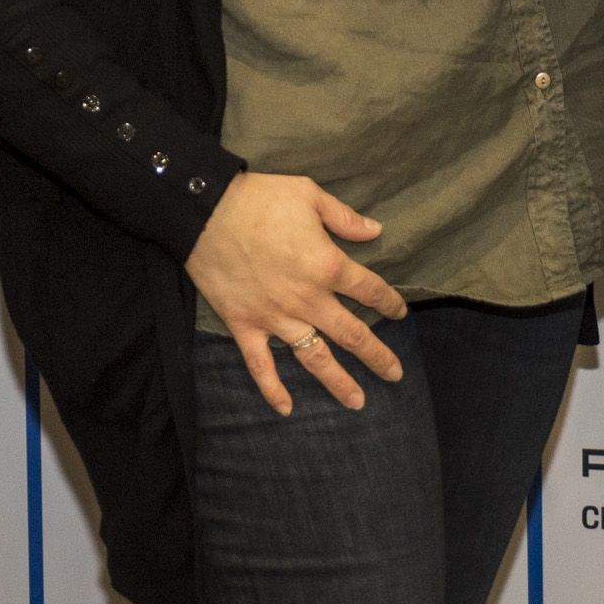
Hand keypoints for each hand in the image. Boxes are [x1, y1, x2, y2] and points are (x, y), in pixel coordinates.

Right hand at [183, 172, 406, 415]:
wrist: (204, 210)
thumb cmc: (259, 198)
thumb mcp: (309, 195)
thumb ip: (344, 217)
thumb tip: (376, 231)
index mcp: (327, 266)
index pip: (370, 290)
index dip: (389, 303)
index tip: (399, 312)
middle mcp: (307, 299)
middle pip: (352, 335)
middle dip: (377, 356)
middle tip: (395, 374)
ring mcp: (276, 317)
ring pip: (315, 358)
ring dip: (338, 382)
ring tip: (357, 402)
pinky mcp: (245, 326)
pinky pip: (261, 366)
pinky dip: (273, 389)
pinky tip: (286, 408)